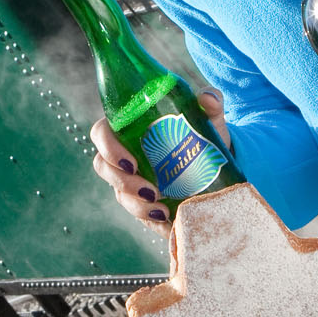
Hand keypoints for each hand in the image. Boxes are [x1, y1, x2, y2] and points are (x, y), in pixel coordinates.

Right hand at [89, 90, 227, 233]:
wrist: (215, 162)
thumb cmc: (202, 132)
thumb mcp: (208, 116)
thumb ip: (211, 101)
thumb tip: (207, 98)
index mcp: (129, 127)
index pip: (102, 133)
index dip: (108, 147)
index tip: (131, 162)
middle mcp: (124, 153)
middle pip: (103, 166)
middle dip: (122, 182)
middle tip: (150, 189)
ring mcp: (130, 179)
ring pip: (120, 194)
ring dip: (137, 204)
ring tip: (162, 208)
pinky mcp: (142, 201)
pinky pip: (137, 212)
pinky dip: (149, 216)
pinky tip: (167, 218)